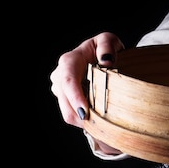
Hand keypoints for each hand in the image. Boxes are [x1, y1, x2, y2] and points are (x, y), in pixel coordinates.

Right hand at [50, 32, 124, 152]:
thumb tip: (106, 62)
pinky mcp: (64, 99)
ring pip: (68, 112)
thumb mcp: (109, 41)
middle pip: (65, 102)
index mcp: (69, 61)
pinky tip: (97, 118)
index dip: (75, 98)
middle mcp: (60, 75)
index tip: (85, 113)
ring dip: (84, 120)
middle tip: (102, 126)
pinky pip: (72, 115)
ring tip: (102, 121)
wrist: (100, 57)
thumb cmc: (105, 49)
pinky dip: (85, 121)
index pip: (68, 81)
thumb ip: (107, 46)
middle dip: (81, 116)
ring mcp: (59, 89)